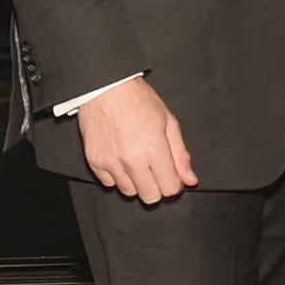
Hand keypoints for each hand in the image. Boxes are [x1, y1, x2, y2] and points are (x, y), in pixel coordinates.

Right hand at [74, 77, 196, 203]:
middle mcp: (132, 161)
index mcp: (154, 150)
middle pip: (150, 197)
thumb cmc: (139, 100)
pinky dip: (116, 175)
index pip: (170, 189)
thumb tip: (190, 180)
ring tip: (136, 160)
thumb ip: (180, 155)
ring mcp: (111, 162)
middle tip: (154, 169)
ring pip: (129, 192)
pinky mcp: (94, 161)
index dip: (174, 183)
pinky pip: (109, 183)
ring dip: (136, 182)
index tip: (171, 174)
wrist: (106, 87)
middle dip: (156, 187)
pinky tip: (120, 157)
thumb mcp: (168, 122)